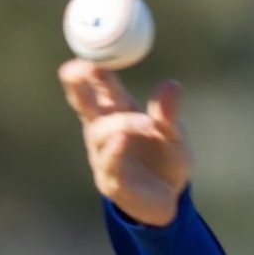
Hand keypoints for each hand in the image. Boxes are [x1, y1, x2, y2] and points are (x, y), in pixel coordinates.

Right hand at [58, 59, 190, 226]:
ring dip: (120, 124)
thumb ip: (169, 114)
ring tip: (144, 123)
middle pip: (84, 103)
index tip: (93, 53)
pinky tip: (121, 138)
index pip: (102, 86)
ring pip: (100, 133)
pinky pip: (109, 163)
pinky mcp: (112, 181)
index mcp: (120, 113)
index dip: (94, 69)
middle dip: (77, 85)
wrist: (171, 201)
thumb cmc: (167, 162)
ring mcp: (105, 155)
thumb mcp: (176, 136)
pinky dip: (115, 150)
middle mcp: (106, 131)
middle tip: (78, 68)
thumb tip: (172, 85)